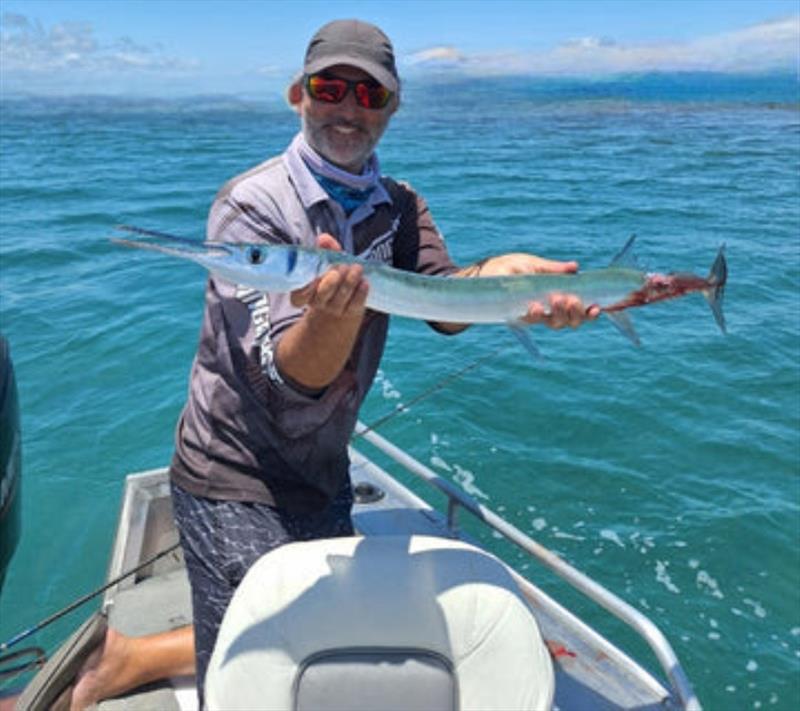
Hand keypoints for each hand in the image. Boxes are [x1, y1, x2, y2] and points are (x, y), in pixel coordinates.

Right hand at [290, 234, 368, 321]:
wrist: (344, 305)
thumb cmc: (332, 278)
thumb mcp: (327, 262)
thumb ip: (325, 249)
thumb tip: (323, 238)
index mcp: (307, 292)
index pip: (298, 296)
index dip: (304, 289)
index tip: (313, 276)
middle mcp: (319, 302)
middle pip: (323, 295)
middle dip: (331, 282)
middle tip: (340, 267)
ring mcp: (335, 309)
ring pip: (341, 298)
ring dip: (349, 282)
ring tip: (357, 268)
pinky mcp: (351, 312)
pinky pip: (355, 304)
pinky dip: (360, 293)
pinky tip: (364, 282)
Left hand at [479, 252, 599, 329]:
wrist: (484, 273)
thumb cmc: (509, 267)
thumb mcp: (534, 264)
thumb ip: (554, 269)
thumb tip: (575, 268)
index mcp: (555, 297)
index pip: (577, 310)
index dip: (589, 313)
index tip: (597, 307)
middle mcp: (547, 310)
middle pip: (569, 322)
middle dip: (575, 313)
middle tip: (572, 299)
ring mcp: (532, 315)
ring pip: (554, 324)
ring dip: (559, 314)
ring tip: (558, 300)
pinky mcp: (517, 316)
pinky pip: (531, 321)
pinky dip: (536, 315)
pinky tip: (536, 306)